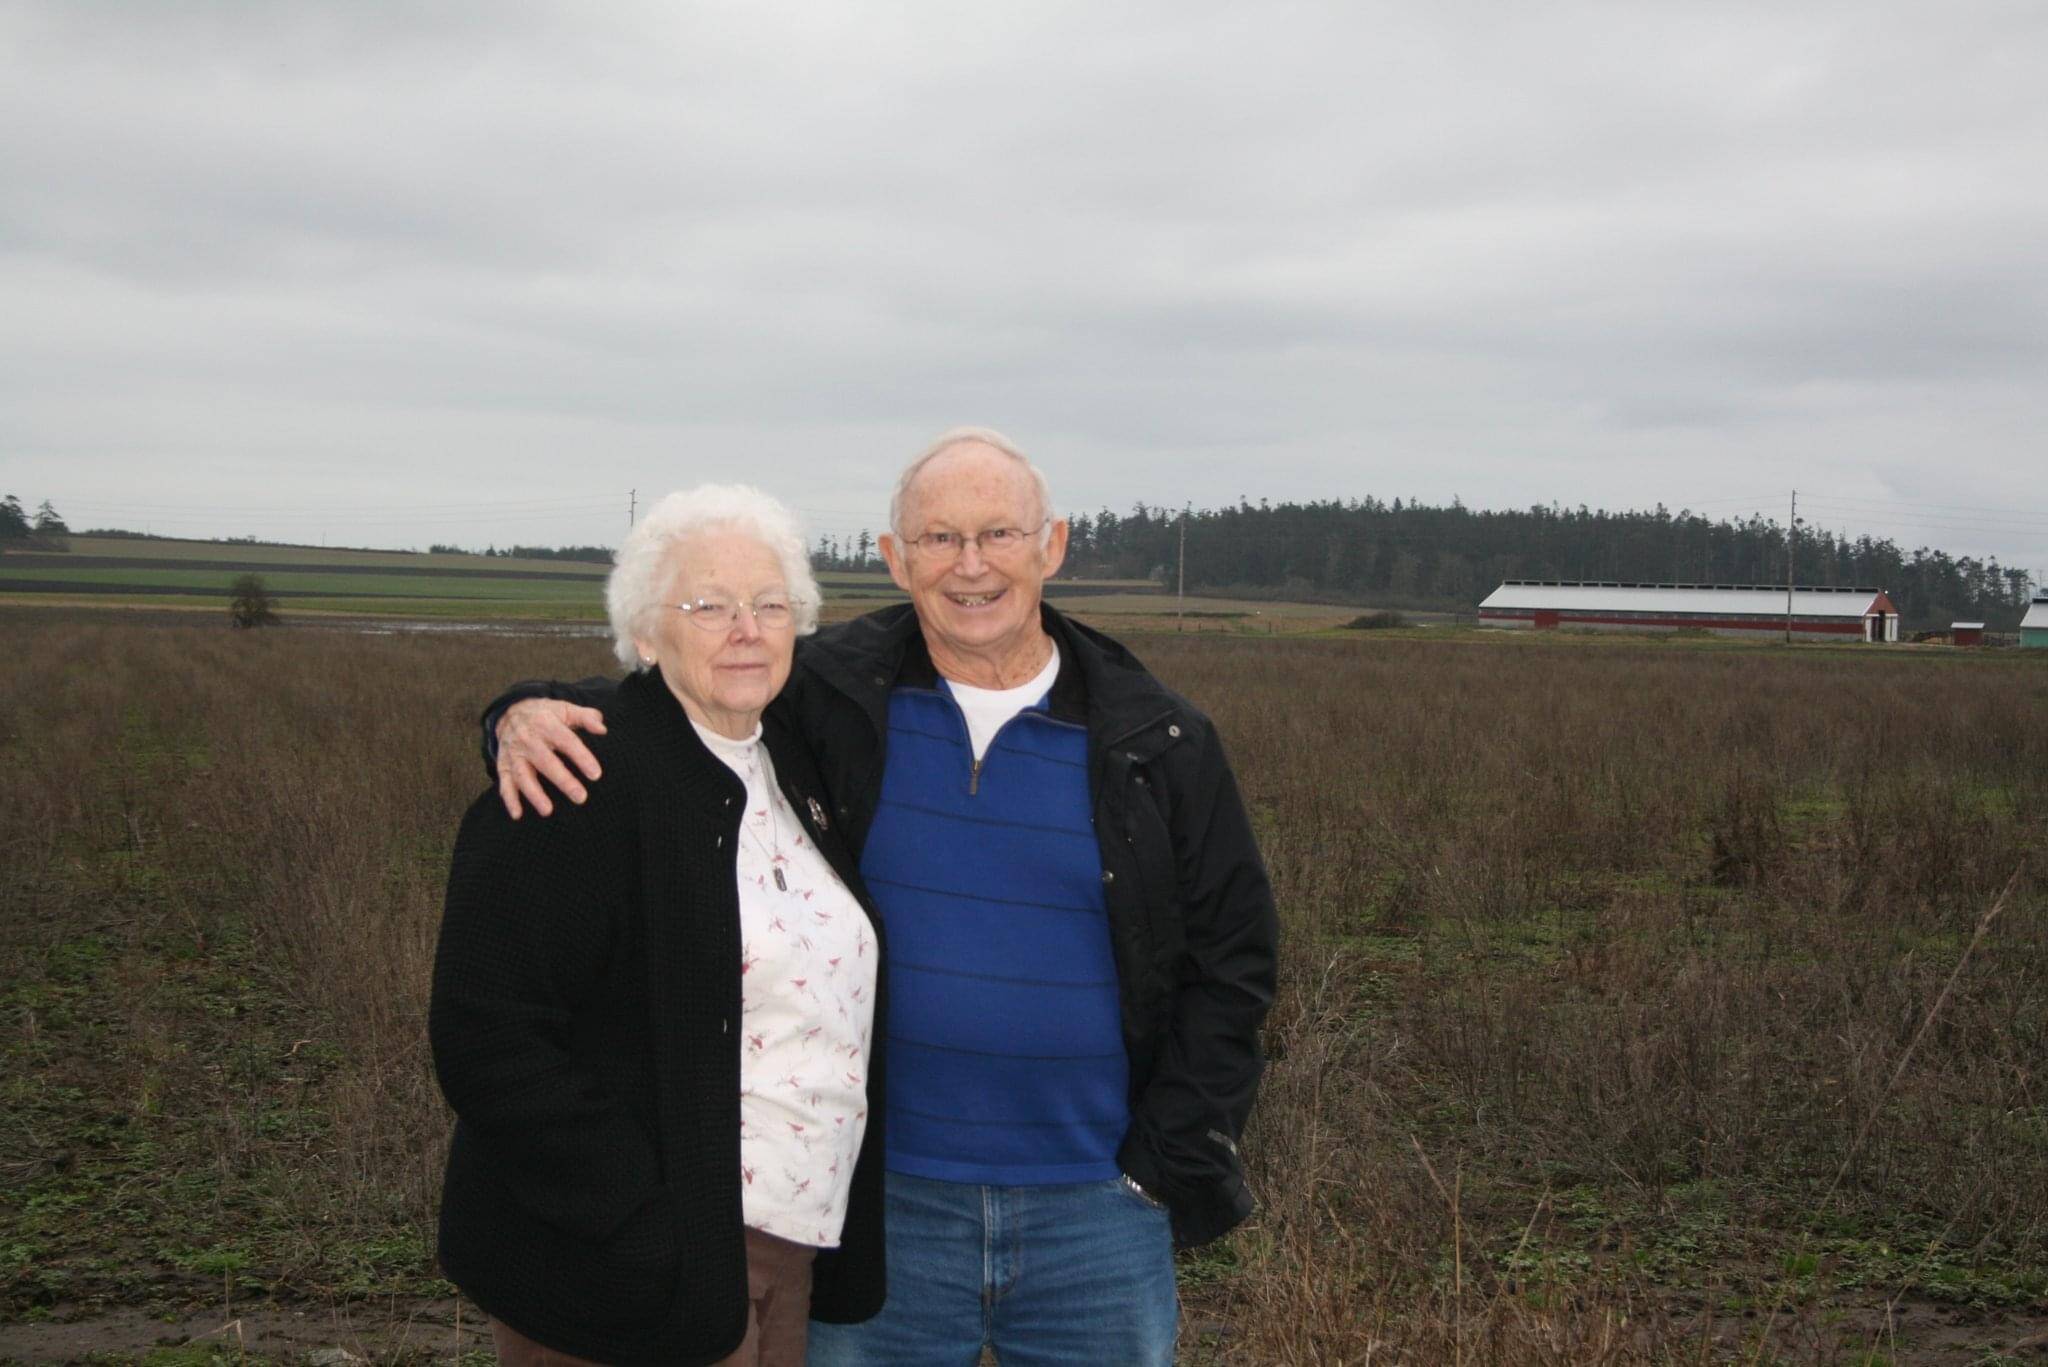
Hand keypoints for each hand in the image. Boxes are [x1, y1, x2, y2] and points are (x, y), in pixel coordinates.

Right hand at [497, 700, 606, 818]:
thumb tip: (602, 729)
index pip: (567, 741)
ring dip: (534, 794)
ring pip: (523, 775)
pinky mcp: (503, 764)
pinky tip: (517, 814)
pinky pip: (504, 783)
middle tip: (580, 797)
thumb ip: (586, 717)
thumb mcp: (565, 709)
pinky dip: (510, 799)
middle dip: (562, 780)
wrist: (510, 711)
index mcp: (546, 724)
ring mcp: (514, 753)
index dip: (581, 757)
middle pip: (546, 761)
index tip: (596, 775)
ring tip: (548, 811)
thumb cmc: (546, 714)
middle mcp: (528, 739)